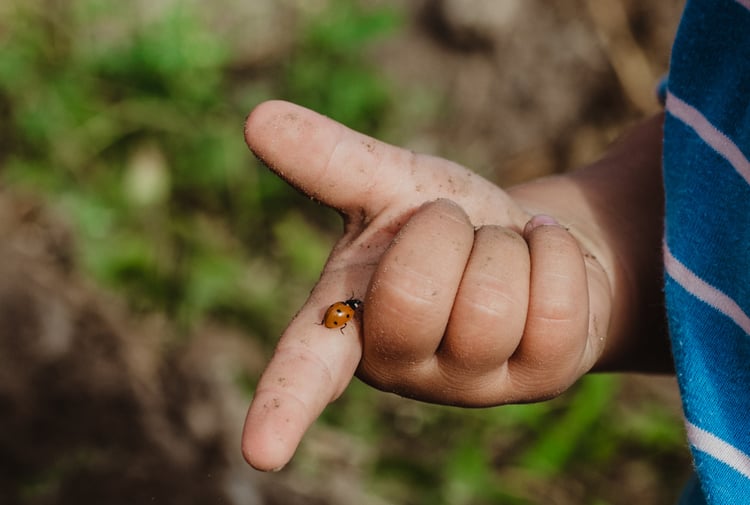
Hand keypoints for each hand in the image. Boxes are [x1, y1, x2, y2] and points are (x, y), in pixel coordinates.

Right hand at [241, 101, 631, 470]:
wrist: (533, 238)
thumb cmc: (449, 221)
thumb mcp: (389, 184)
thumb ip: (328, 160)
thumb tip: (258, 119)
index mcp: (347, 320)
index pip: (305, 370)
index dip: (281, 406)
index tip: (260, 452)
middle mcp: (401, 366)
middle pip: (413, 297)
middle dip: (445, 234)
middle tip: (457, 232)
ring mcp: (472, 384)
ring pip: (489, 302)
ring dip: (503, 245)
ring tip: (498, 252)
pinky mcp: (539, 381)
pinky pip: (551, 302)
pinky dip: (552, 249)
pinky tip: (542, 258)